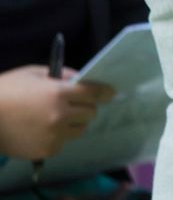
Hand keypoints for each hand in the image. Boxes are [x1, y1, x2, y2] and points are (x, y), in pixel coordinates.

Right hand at [0, 66, 114, 160]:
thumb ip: (62, 76)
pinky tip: (43, 130)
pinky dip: (59, 137)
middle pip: (91, 113)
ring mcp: (54, 135)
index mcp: (58, 93)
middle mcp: (60, 115)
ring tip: (57, 118)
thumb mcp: (35, 74)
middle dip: (86, 107)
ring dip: (74, 123)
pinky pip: (64, 143)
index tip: (110, 93)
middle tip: (75, 105)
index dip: (104, 92)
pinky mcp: (46, 150)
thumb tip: (81, 80)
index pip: (93, 93)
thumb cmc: (8, 90)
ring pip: (80, 129)